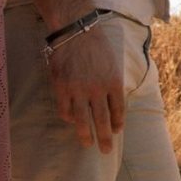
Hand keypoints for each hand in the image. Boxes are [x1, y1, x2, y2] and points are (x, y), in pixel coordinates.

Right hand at [47, 26, 124, 152]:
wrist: (74, 30)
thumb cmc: (95, 44)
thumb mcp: (112, 62)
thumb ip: (112, 83)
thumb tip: (112, 104)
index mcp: (113, 81)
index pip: (118, 109)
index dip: (118, 122)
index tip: (117, 130)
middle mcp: (97, 89)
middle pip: (102, 120)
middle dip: (105, 138)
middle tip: (106, 150)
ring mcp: (78, 90)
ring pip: (83, 121)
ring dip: (86, 135)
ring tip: (87, 144)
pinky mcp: (61, 88)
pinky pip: (65, 111)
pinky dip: (68, 118)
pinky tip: (71, 121)